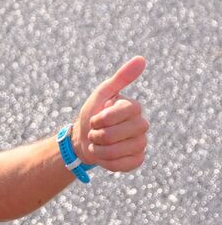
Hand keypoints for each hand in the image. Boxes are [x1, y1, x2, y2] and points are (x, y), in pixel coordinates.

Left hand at [72, 56, 148, 171]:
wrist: (82, 140)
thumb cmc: (91, 115)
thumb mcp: (101, 95)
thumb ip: (120, 78)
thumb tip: (141, 59)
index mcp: (134, 108)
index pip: (124, 112)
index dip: (102, 118)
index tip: (95, 118)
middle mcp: (142, 125)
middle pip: (118, 134)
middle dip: (98, 135)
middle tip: (94, 132)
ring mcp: (141, 143)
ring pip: (119, 151)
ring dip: (99, 149)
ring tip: (97, 143)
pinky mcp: (137, 160)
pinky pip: (123, 165)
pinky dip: (107, 162)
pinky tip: (104, 156)